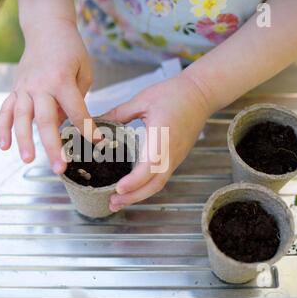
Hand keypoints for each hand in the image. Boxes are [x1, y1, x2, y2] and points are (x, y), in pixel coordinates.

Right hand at [0, 19, 97, 172]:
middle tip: (59, 167)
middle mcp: (40, 86)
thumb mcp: (84, 72)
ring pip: (21, 118)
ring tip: (28, 160)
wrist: (47, 30)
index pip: (77, 112)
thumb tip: (70, 125)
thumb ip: (77, 100)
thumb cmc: (70, 51)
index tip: (98, 144)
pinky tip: (4, 146)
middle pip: (46, 121)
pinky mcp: (15, 89)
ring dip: (24, 140)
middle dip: (53, 146)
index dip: (88, 130)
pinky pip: (5, 110)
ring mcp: (24, 88)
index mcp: (61, 80)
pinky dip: (2, 128)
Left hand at [101, 75, 212, 211]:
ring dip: (139, 195)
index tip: (119, 189)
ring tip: (118, 201)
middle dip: (133, 197)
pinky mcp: (176, 157)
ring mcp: (175, 157)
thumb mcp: (143, 99)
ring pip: (158, 184)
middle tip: (112, 203)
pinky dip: (146, 187)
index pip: (150, 166)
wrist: (201, 94)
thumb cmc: (174, 93)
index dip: (135, 181)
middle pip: (155, 184)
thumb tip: (95, 122)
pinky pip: (161, 177)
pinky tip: (133, 189)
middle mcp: (171, 152)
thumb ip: (119, 113)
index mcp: (162, 136)